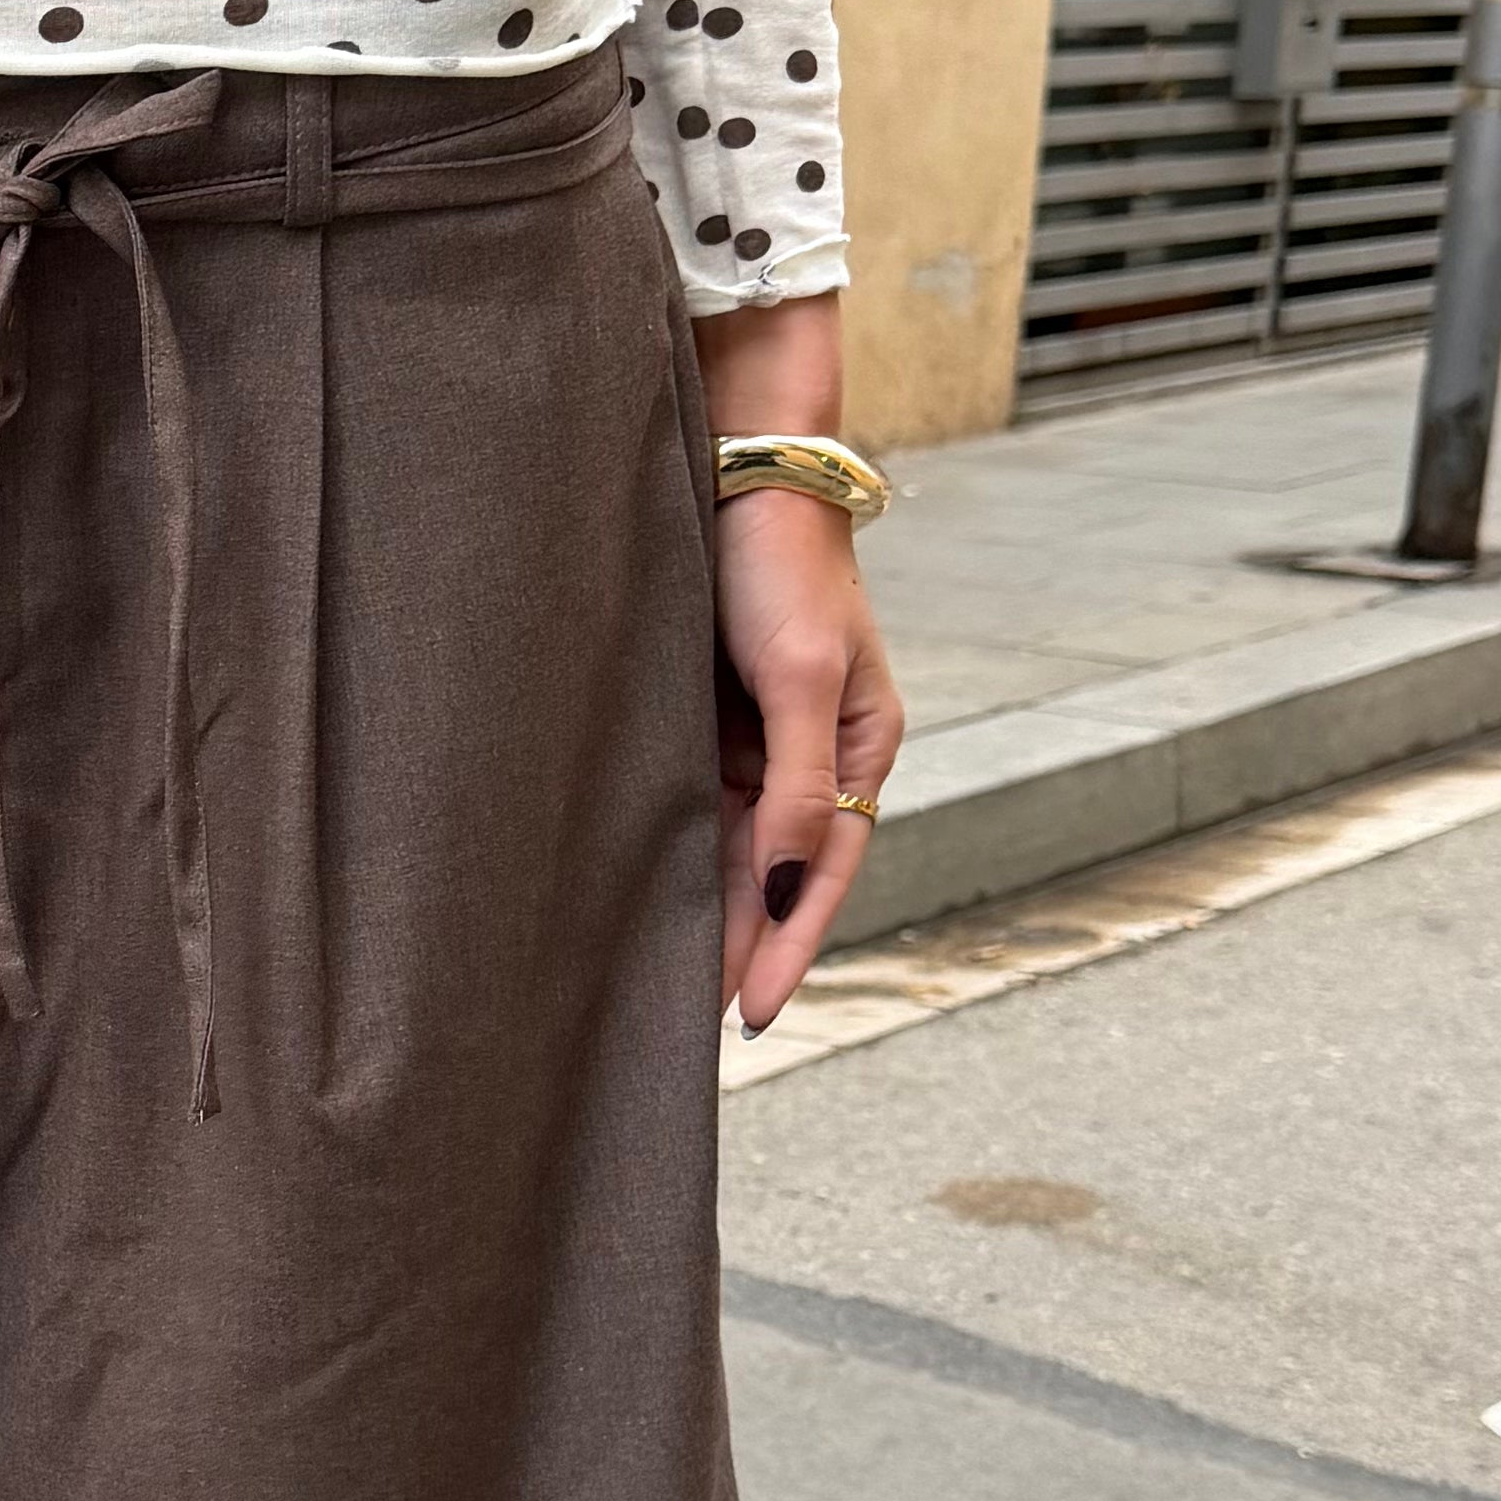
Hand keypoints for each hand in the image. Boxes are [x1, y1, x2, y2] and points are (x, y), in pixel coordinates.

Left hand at [712, 486, 903, 1032]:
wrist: (735, 469)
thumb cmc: (780, 563)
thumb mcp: (798, 674)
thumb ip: (796, 787)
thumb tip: (787, 889)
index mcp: (859, 747)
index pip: (823, 873)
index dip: (787, 947)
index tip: (752, 1017)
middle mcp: (812, 755)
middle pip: (775, 875)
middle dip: (740, 947)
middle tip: (687, 1031)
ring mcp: (759, 742)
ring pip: (731, 852)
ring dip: (707, 914)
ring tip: (662, 991)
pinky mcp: (709, 723)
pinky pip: (693, 810)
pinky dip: (674, 860)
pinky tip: (640, 906)